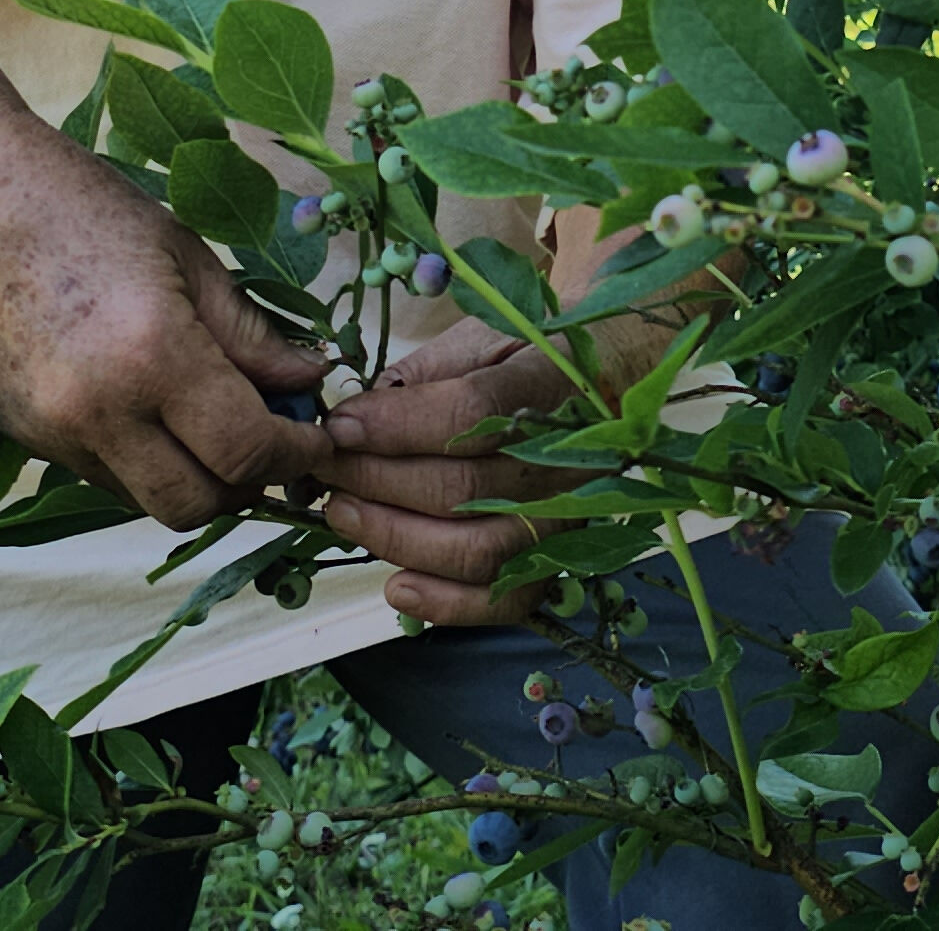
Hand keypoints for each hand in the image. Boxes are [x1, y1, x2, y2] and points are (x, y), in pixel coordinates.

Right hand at [0, 103, 332, 531]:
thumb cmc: (75, 201)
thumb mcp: (183, 253)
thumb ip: (250, 333)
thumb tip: (309, 380)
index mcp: (151, 355)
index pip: (247, 451)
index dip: (297, 455)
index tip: (318, 437)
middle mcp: (97, 412)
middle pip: (198, 503)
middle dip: (246, 481)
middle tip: (269, 435)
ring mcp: (50, 432)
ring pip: (147, 499)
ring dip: (192, 476)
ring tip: (209, 418)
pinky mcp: (20, 436)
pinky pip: (102, 475)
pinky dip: (140, 459)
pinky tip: (147, 405)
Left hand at [320, 322, 599, 624]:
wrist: (613, 373)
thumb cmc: (535, 351)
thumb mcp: (484, 335)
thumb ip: (428, 373)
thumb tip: (361, 415)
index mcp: (552, 383)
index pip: (471, 414)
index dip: (397, 426)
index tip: (341, 425)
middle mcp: (569, 457)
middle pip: (464, 490)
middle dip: (376, 481)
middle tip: (325, 466)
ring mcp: (568, 514)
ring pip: (478, 551)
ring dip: (397, 538)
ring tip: (343, 513)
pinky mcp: (560, 555)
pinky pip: (507, 599)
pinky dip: (447, 603)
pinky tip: (397, 585)